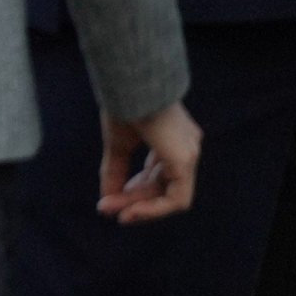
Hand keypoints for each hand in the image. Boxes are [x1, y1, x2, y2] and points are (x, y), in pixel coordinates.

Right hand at [97, 100, 200, 222]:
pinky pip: (177, 199)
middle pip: (162, 186)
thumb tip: (106, 201)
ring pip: (169, 196)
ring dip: (140, 207)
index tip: (110, 200)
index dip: (135, 190)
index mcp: (174, 140)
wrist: (129, 83)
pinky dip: (154, 210)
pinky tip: (131, 211)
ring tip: (115, 212)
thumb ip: (115, 171)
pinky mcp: (184, 161)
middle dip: (133, 200)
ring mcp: (189, 155)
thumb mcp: (117, 142)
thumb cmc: (124, 104)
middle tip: (107, 208)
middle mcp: (187, 149)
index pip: (158, 174)